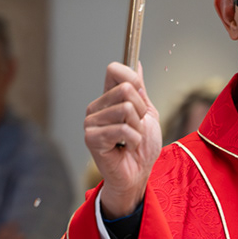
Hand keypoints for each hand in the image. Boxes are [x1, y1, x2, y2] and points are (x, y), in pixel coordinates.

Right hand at [84, 62, 161, 217]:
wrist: (137, 175)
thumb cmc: (142, 148)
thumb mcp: (147, 114)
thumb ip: (140, 90)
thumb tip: (137, 63)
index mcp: (107, 99)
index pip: (114, 70)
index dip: (133, 80)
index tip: (140, 100)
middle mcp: (96, 107)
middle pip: (126, 89)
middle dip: (140, 111)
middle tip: (135, 129)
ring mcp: (90, 122)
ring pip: (125, 109)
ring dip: (137, 128)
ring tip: (130, 140)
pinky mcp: (91, 138)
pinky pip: (122, 129)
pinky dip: (133, 140)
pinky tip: (125, 149)